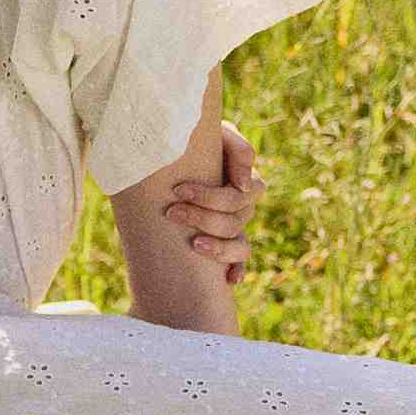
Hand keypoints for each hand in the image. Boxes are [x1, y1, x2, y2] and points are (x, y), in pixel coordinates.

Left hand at [163, 121, 263, 285]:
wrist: (173, 156)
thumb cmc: (191, 141)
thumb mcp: (213, 134)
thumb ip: (235, 147)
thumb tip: (244, 184)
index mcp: (244, 179)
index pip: (239, 195)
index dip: (211, 196)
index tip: (179, 190)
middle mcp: (243, 206)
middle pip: (235, 221)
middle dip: (202, 218)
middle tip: (172, 213)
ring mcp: (236, 227)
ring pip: (240, 246)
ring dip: (219, 248)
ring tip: (194, 245)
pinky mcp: (226, 243)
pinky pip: (239, 262)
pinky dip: (236, 270)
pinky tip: (228, 280)